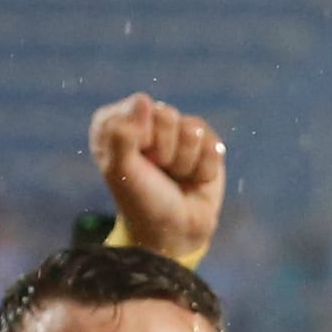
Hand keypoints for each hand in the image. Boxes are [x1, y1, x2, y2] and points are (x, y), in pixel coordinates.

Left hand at [88, 93, 228, 258]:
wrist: (174, 233)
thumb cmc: (141, 202)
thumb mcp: (120, 171)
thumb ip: (121, 134)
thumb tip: (143, 99)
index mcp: (118, 123)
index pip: (137, 107)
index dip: (139, 137)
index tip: (134, 162)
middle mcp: (148, 123)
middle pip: (166, 115)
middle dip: (163, 151)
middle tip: (157, 172)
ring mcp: (178, 132)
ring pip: (192, 129)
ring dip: (183, 163)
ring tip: (175, 177)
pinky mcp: (205, 144)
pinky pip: (212, 144)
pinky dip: (202, 169)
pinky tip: (193, 180)